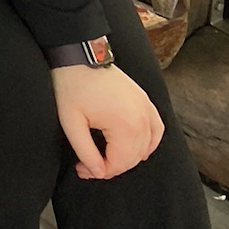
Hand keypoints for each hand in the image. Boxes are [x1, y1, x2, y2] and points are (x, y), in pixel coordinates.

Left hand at [52, 63, 163, 179]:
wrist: (79, 56)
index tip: (81, 169)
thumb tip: (96, 172)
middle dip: (111, 166)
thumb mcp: (71, 122)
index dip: (99, 171)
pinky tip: (136, 149)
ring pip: (146, 147)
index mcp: (125, 125)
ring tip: (104, 157)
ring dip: (127, 157)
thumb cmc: (72, 87)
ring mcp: (147, 108)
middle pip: (133, 158)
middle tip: (87, 165)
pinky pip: (157, 130)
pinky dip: (149, 143)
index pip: (119, 163)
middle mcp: (143, 118)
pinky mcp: (146, 101)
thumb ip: (85, 151)